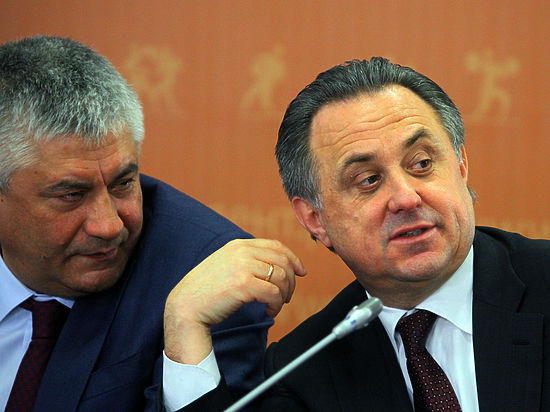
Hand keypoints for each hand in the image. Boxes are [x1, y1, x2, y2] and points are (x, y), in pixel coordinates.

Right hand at [163, 238, 305, 363]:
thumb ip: (247, 261)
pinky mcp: (242, 284)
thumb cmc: (206, 291)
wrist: (186, 306)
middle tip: (287, 296)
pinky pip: (274, 293)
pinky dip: (277, 304)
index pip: (275, 245)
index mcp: (238, 245)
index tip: (301, 272)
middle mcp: (241, 251)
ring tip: (276, 306)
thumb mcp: (226, 266)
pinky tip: (269, 311)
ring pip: (281, 277)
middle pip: (282, 260)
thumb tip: (276, 267)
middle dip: (291, 280)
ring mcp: (242, 266)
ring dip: (284, 295)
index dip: (293, 258)